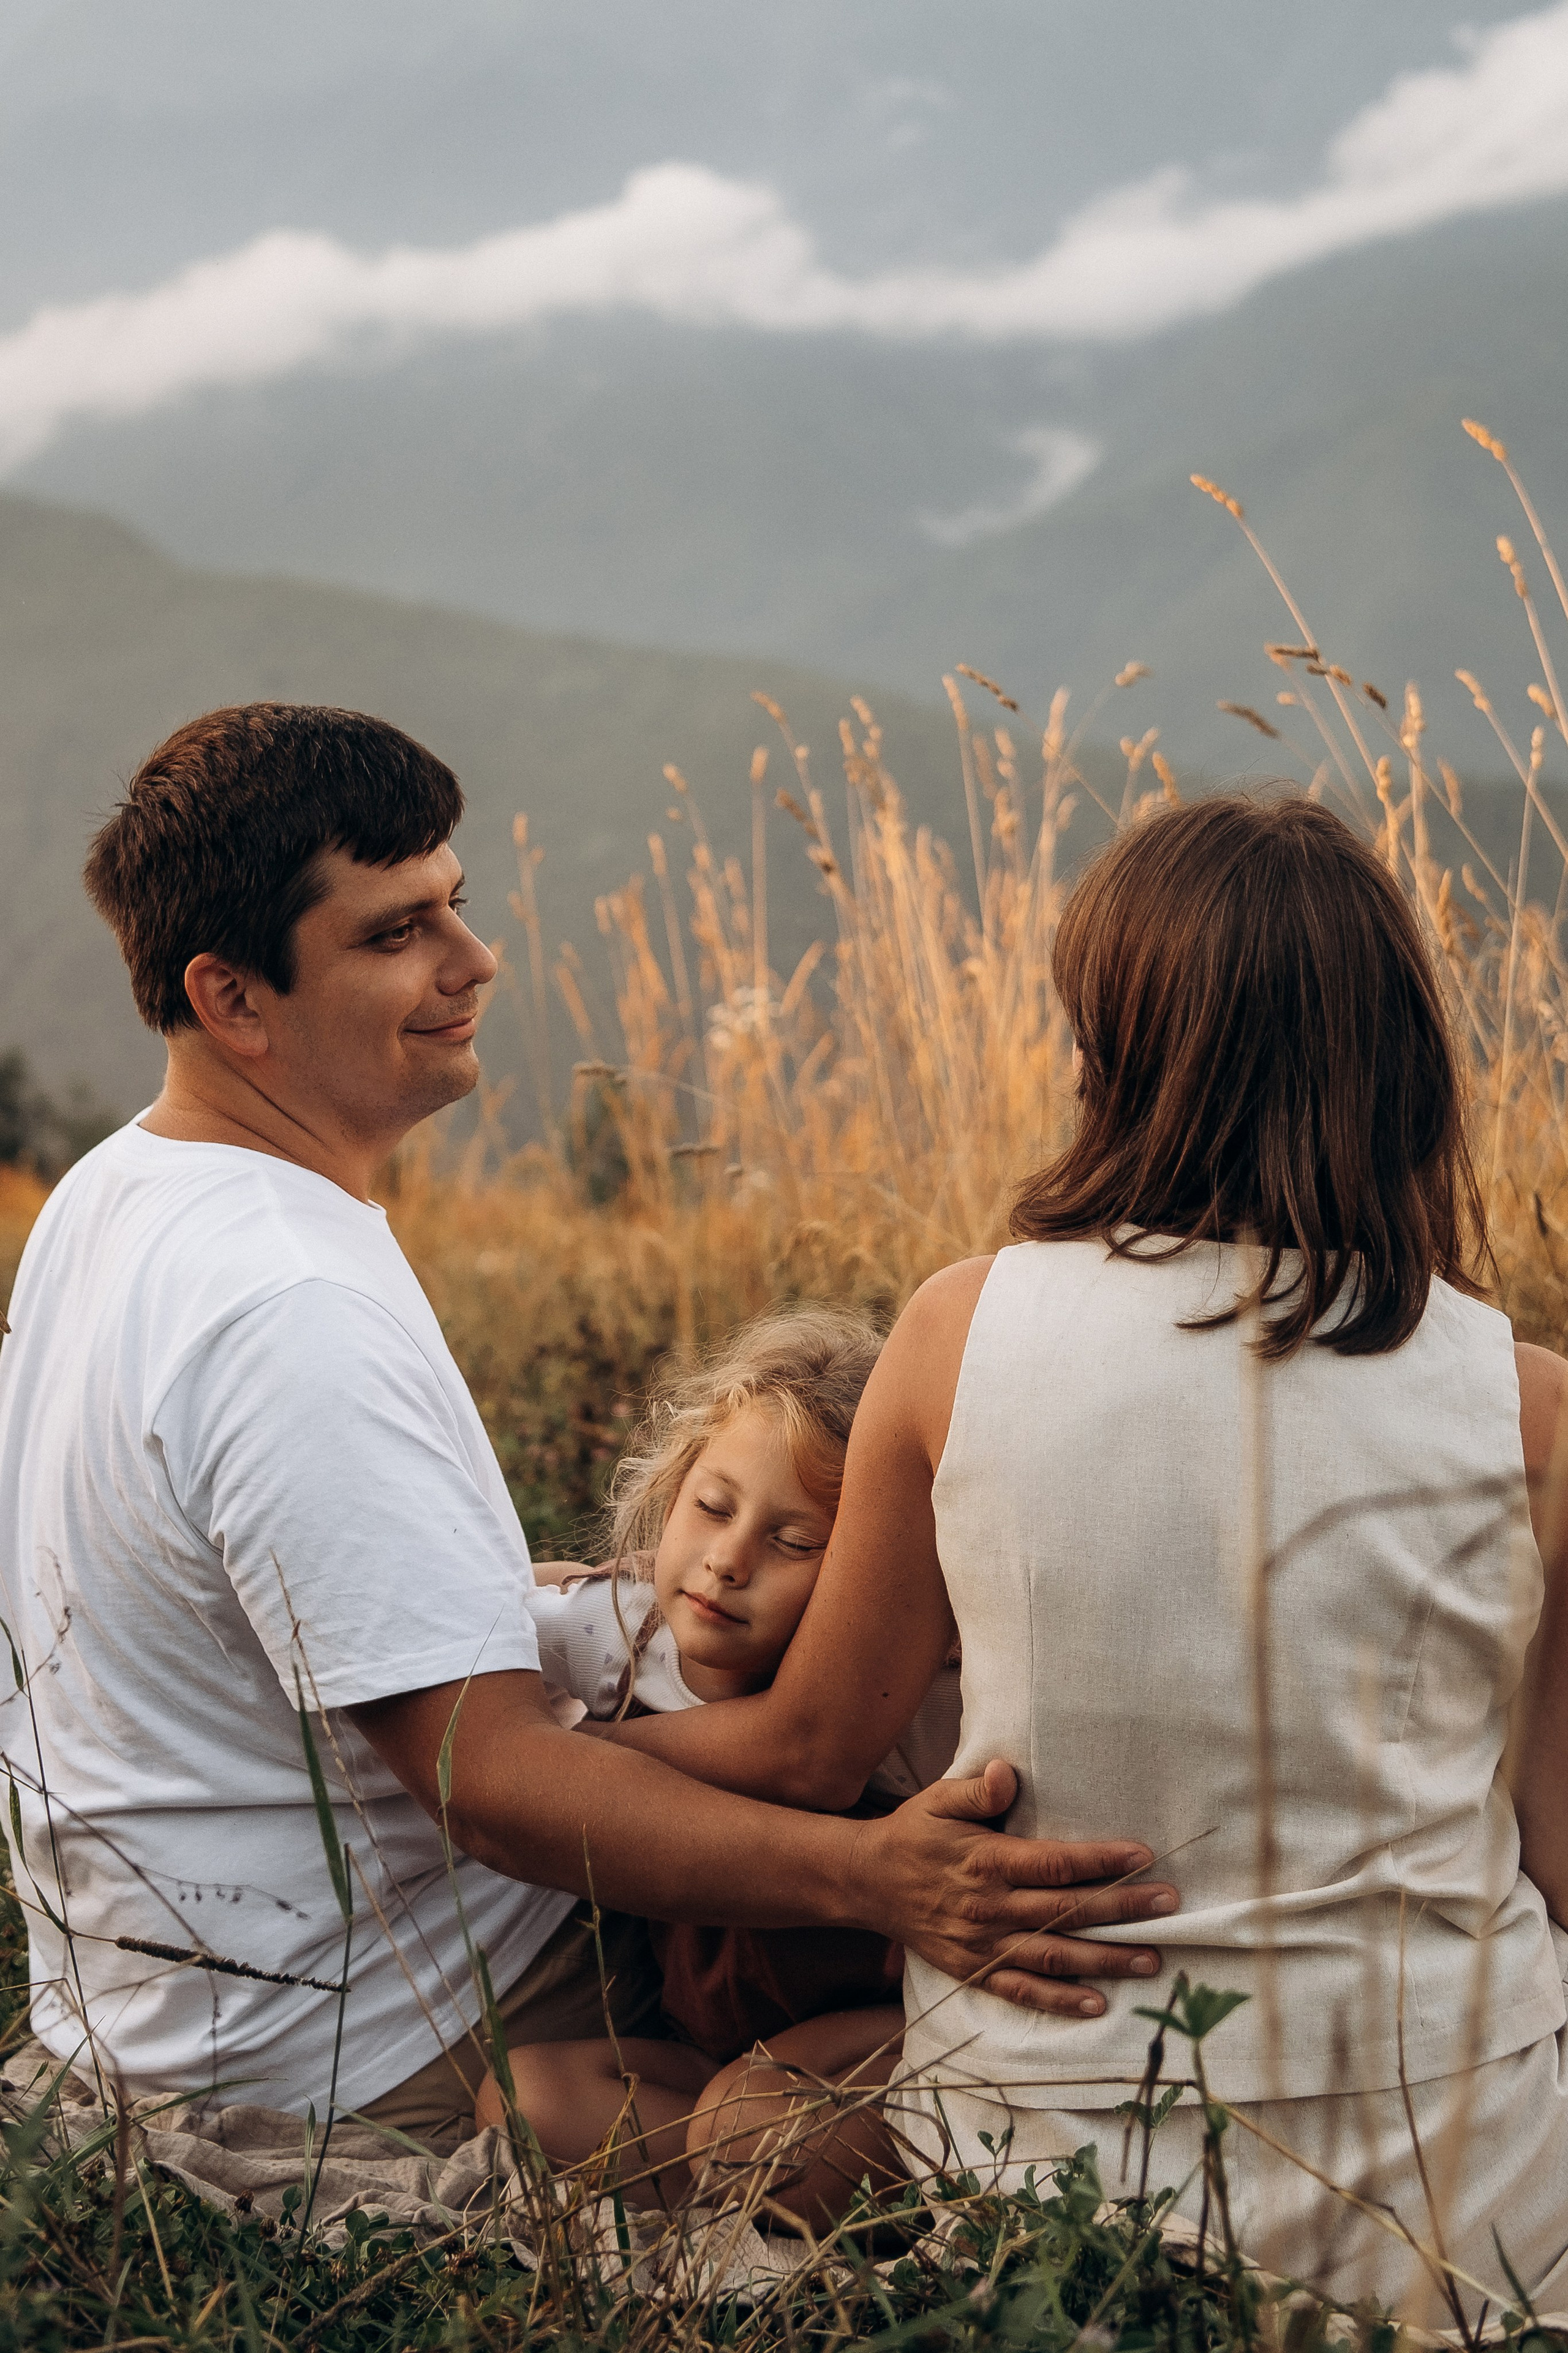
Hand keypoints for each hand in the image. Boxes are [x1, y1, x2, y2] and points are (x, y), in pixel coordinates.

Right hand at [851, 1760, 1176, 2015]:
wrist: (867, 1883)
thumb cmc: (913, 1834)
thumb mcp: (937, 1799)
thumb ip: (976, 1789)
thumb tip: (1008, 1773)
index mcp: (985, 1861)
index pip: (1054, 1863)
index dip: (1100, 1860)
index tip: (1142, 1856)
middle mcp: (989, 1907)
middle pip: (1066, 1911)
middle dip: (1121, 1909)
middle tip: (1169, 1905)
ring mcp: (983, 1945)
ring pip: (1054, 1957)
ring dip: (1106, 1959)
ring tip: (1152, 1957)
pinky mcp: (975, 1971)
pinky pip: (1023, 1992)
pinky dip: (1060, 2002)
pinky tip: (1098, 2004)